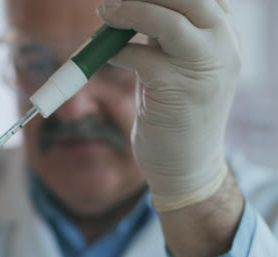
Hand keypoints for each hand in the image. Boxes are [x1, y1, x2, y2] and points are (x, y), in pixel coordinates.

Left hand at [98, 0, 240, 210]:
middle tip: (112, 2)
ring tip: (105, 13)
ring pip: (166, 21)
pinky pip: (138, 56)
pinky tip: (106, 57)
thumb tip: (130, 6)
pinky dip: (115, 51)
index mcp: (224, 38)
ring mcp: (203, 70)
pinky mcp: (176, 90)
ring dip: (128, 11)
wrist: (187, 166)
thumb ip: (165, 36)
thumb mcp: (178, 66)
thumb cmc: (177, 113)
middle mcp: (223, 48)